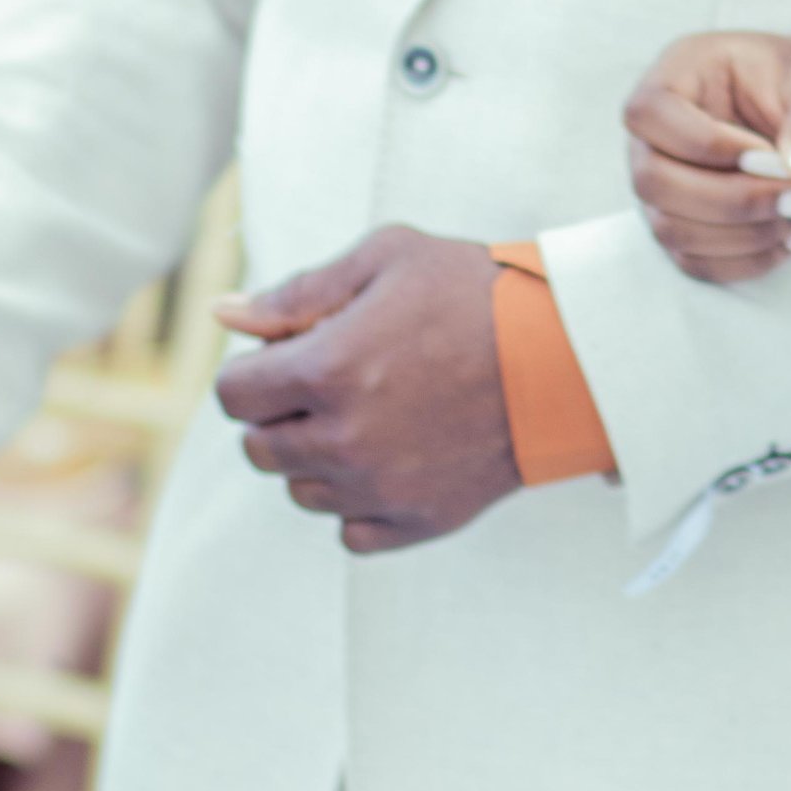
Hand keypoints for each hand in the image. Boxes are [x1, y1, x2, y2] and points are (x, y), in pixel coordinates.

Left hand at [213, 227, 512, 553]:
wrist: (569, 355)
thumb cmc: (477, 293)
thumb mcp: (388, 259)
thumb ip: (296, 291)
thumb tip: (220, 316)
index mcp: (326, 369)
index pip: (232, 396)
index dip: (256, 370)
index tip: (294, 356)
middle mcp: (343, 439)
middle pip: (258, 450)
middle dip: (282, 414)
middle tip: (338, 383)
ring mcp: (380, 488)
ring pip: (301, 491)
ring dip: (319, 458)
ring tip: (374, 416)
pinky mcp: (418, 521)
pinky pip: (350, 531)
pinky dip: (359, 501)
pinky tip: (394, 458)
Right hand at [625, 32, 790, 284]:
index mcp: (683, 71)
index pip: (649, 113)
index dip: (706, 145)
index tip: (775, 159)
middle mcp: (659, 131)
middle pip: (652, 180)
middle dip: (734, 201)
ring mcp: (666, 181)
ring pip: (671, 229)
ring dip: (746, 235)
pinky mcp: (686, 224)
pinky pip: (696, 260)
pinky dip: (749, 260)